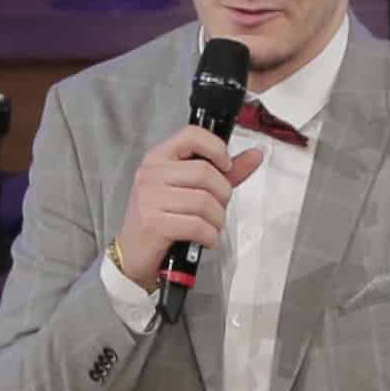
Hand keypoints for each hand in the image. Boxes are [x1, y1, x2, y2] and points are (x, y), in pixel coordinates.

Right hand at [113, 125, 249, 282]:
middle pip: (205, 172)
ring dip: (217, 220)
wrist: (134, 254)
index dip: (216, 148)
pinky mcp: (154, 224)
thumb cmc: (163, 219)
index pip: (192, 135)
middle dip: (222, 194)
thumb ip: (224, 172)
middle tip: (217, 208)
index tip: (225, 166)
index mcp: (159, 158)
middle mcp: (151, 174)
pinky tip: (204, 239)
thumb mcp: (191, 189)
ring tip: (210, 226)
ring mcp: (150, 198)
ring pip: (204, 202)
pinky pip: (197, 226)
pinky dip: (209, 236)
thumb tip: (255, 155)